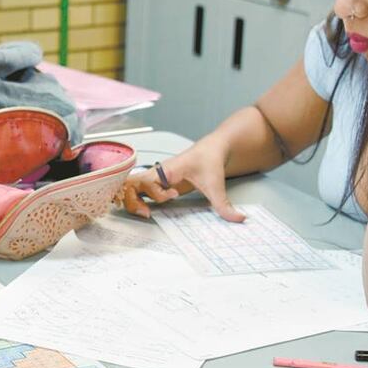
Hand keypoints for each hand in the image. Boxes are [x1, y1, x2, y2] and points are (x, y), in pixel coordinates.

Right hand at [121, 139, 245, 221]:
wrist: (212, 149)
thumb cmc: (210, 160)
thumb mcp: (217, 184)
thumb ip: (224, 204)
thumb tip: (239, 219)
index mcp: (167, 169)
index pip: (147, 181)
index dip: (157, 193)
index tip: (174, 195)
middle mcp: (156, 173)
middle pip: (129, 185)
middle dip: (132, 200)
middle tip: (146, 214)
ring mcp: (154, 178)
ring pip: (129, 188)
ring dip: (131, 201)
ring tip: (144, 214)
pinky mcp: (156, 183)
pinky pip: (136, 191)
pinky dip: (133, 200)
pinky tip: (143, 210)